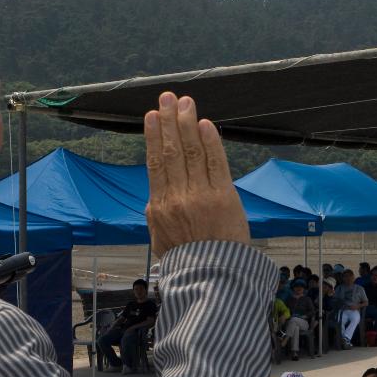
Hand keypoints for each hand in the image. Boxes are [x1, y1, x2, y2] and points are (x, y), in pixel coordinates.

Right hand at [144, 93, 249, 256]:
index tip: (151, 116)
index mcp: (159, 207)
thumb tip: (155, 193)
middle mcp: (178, 198)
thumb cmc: (187, 260)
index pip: (155, 163)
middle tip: (167, 98)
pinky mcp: (225, 197)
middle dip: (168, 121)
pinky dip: (210, 142)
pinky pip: (216, 163)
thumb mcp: (159, 239)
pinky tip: (205, 124)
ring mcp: (201, 196)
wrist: (213, 278)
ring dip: (188, 123)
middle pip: (171, 151)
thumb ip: (156, 212)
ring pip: (192, 152)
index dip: (152, 136)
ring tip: (184, 102)